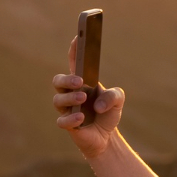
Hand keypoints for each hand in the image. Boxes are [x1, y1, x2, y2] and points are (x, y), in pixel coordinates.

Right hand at [52, 36, 124, 159]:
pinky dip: (71, 119)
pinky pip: (62, 121)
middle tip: (80, 81)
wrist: (106, 138)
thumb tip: (98, 104)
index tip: (78, 37)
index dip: (75, 49)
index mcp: (82, 82)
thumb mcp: (118, 100)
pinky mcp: (67, 125)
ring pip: (58, 99)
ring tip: (82, 98)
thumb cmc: (108, 114)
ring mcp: (67, 109)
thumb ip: (114, 95)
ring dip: (70, 98)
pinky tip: (82, 118)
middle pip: (58, 81)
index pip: (75, 62)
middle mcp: (71, 93)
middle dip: (66, 79)